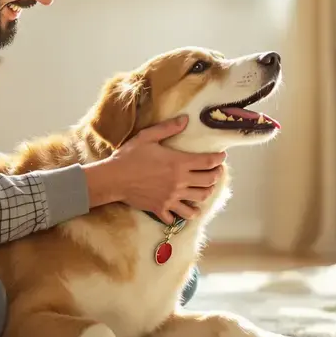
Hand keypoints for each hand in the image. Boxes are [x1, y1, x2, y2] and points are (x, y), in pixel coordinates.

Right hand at [83, 115, 225, 222]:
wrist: (113, 179)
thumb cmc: (129, 156)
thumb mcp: (147, 137)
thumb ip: (168, 128)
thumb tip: (186, 119)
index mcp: (178, 163)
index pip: (208, 163)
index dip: (219, 159)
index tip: (222, 157)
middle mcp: (179, 182)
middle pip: (208, 182)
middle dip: (216, 176)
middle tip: (215, 172)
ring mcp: (171, 198)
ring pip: (198, 201)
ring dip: (205, 195)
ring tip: (204, 190)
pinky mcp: (161, 208)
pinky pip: (178, 217)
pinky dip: (183, 214)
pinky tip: (184, 209)